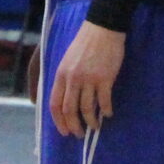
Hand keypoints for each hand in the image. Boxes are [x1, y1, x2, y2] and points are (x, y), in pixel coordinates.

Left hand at [46, 20, 124, 138]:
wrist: (103, 28)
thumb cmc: (85, 43)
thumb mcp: (66, 60)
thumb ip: (64, 78)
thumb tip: (63, 98)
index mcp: (61, 75)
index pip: (54, 104)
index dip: (58, 121)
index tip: (64, 131)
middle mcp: (72, 79)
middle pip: (69, 110)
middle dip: (74, 126)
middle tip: (79, 134)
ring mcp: (89, 79)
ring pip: (87, 109)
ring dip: (90, 122)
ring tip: (94, 127)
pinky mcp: (105, 78)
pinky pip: (104, 101)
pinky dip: (106, 111)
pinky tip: (108, 114)